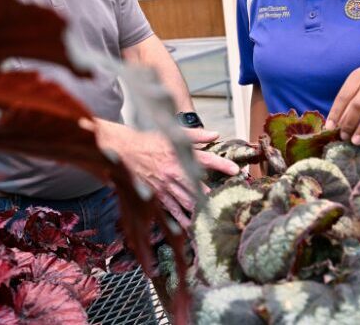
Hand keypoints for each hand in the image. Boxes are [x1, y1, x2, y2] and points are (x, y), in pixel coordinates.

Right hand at [95, 120, 237, 227]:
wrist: (123, 150)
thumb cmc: (148, 141)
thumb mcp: (171, 133)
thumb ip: (195, 135)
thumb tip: (215, 134)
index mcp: (178, 155)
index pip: (206, 159)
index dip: (222, 164)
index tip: (236, 170)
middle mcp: (173, 172)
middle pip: (198, 185)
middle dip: (214, 194)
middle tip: (228, 201)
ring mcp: (165, 186)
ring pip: (187, 200)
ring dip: (200, 209)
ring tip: (215, 218)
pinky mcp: (157, 196)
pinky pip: (172, 210)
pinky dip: (182, 219)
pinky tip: (192, 226)